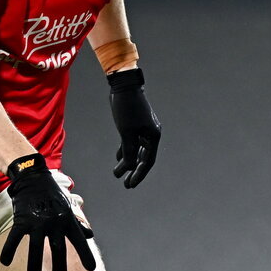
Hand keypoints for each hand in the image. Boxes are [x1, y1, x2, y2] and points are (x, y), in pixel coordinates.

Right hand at [0, 154, 96, 270]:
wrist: (33, 177)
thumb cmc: (52, 194)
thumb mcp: (68, 206)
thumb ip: (78, 222)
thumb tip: (90, 235)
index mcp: (67, 220)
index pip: (79, 240)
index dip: (86, 254)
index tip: (91, 268)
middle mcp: (54, 222)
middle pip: (58, 249)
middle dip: (59, 267)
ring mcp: (37, 222)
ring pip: (35, 249)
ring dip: (34, 266)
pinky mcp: (21, 220)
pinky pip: (14, 238)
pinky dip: (9, 250)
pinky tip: (6, 262)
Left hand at [108, 68, 160, 187]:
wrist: (123, 86)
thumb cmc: (127, 108)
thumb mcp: (126, 132)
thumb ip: (129, 151)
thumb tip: (129, 168)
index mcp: (153, 136)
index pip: (147, 161)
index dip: (139, 174)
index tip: (130, 185)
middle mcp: (150, 134)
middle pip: (143, 157)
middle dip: (134, 171)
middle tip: (126, 185)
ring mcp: (142, 129)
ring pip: (136, 150)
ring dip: (128, 162)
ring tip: (119, 173)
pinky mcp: (134, 125)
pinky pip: (131, 142)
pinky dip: (125, 150)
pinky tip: (118, 158)